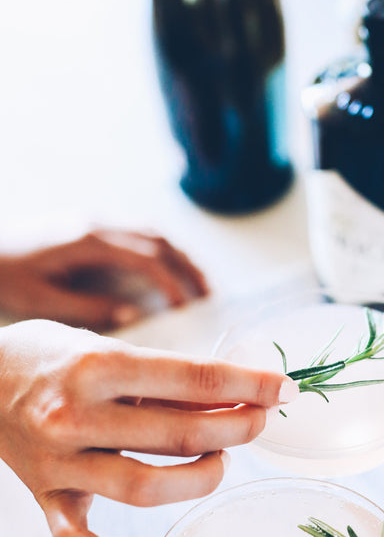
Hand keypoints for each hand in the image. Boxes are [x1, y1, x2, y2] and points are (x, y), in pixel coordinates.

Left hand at [0, 228, 208, 330]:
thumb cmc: (2, 276)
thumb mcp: (40, 300)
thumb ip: (88, 308)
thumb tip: (133, 314)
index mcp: (86, 240)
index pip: (147, 259)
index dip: (173, 285)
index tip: (188, 311)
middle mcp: (95, 224)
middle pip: (159, 240)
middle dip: (189, 269)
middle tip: (210, 299)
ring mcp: (93, 222)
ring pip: (152, 234)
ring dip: (180, 259)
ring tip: (200, 288)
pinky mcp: (89, 227)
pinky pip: (137, 235)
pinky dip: (161, 254)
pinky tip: (168, 275)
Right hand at [0, 320, 297, 536]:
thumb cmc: (53, 359)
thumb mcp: (106, 349)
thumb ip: (164, 378)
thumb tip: (236, 397)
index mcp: (95, 367)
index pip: (191, 379)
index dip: (247, 386)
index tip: (284, 389)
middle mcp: (73, 416)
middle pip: (178, 435)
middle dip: (236, 431)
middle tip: (259, 424)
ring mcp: (57, 463)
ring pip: (145, 488)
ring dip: (200, 480)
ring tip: (220, 464)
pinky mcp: (45, 499)